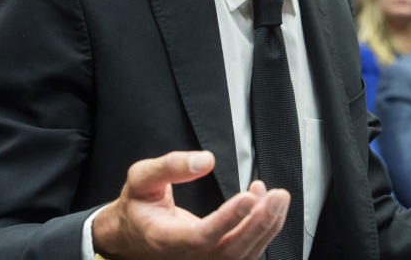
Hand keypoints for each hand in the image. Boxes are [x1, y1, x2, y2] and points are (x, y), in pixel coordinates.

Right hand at [92, 151, 289, 259]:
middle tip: (278, 196)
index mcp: (163, 239)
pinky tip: (263, 202)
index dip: (226, 221)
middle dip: (258, 223)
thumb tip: (206, 160)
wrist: (133, 234)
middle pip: (230, 251)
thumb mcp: (141, 179)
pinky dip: (261, 229)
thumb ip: (169, 166)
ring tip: (278, 196)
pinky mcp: (216, 259)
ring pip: (242, 255)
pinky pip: (245, 252)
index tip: (248, 198)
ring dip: (266, 226)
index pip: (200, 237)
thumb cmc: (138, 205)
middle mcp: (186, 258)